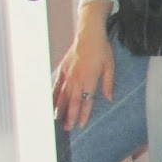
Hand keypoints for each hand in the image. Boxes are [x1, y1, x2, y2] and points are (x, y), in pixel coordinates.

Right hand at [52, 1, 113, 128]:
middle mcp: (78, 78)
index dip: (84, 114)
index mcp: (90, 79)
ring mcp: (69, 74)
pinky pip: (57, 84)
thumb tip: (109, 99)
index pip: (87, 101)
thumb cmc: (102, 49)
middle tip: (67, 128)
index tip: (81, 125)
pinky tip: (51, 103)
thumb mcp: (110, 66)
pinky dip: (54, 94)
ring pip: (63, 94)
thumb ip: (108, 84)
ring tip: (57, 120)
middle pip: (73, 101)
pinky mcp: (63, 69)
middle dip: (70, 115)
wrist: (89, 33)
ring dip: (60, 108)